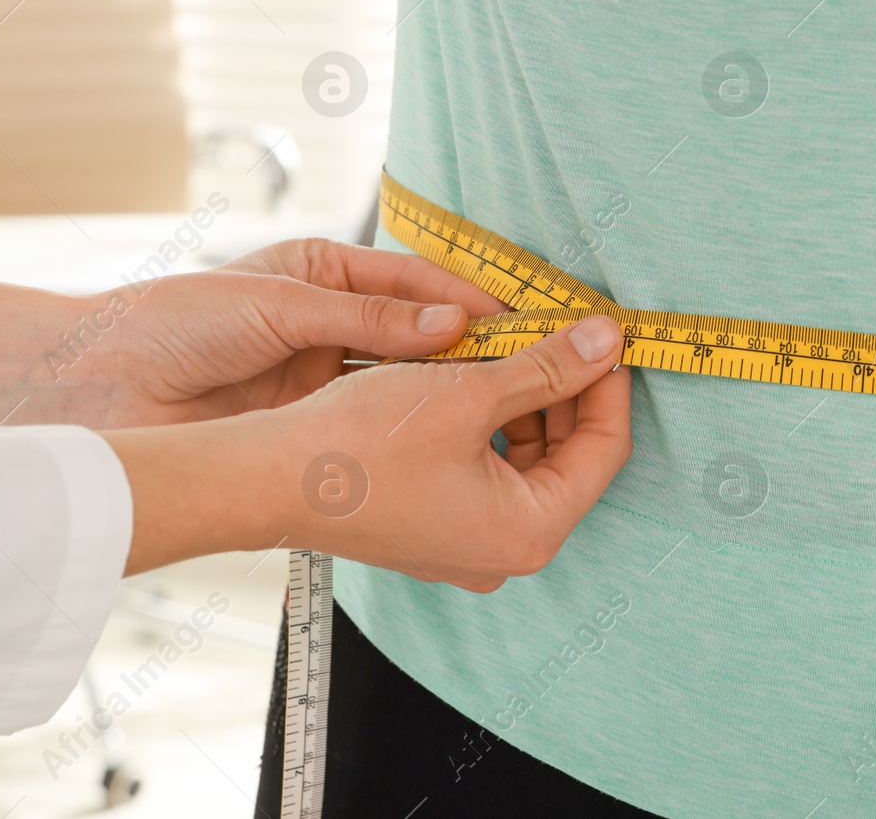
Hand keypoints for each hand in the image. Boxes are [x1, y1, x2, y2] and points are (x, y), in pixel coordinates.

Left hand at [89, 238, 507, 426]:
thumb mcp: (277, 305)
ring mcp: (321, 372)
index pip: (415, 282)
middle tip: (529, 365)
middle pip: (418, 333)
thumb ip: (364, 319)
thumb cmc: (176, 322)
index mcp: (323, 269)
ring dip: (448, 388)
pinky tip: (448, 432)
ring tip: (502, 402)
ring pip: (402, 378)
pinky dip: (410, 421)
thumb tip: (450, 328)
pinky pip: (373, 416)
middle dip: (471, 347)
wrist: (103, 385)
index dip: (468, 300)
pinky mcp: (309, 418)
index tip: (520, 321)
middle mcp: (329, 319)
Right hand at [106, 315, 631, 588]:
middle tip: (561, 325)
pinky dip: (490, 421)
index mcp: (530, 530)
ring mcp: (468, 546)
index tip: (603, 329)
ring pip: (526, 459)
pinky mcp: (435, 528)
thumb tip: (607, 340)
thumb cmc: (362, 442)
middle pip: (569, 455)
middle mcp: (505, 551)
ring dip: (527, 397)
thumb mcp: (468, 392)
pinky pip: (487, 470)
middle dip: (567, 386)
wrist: (267, 478)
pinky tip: (476, 372)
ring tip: (517, 338)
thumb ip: (547, 366)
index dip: (608, 380)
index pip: (604, 448)